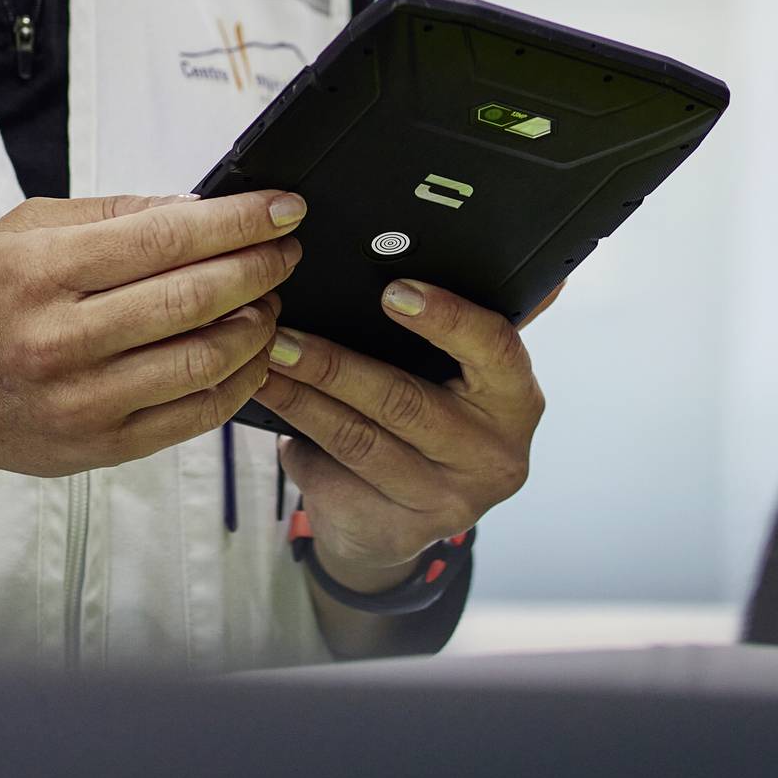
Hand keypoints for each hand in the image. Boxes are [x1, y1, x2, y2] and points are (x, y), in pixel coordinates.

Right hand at [0, 190, 305, 483]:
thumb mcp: (23, 231)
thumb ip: (113, 215)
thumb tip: (199, 208)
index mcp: (41, 272)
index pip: (164, 239)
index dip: (237, 222)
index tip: (282, 210)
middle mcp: (61, 338)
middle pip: (193, 299)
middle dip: (260, 268)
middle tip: (287, 251)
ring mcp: (84, 400)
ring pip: (204, 360)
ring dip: (257, 327)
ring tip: (269, 301)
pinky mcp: (103, 446)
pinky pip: (196, 414)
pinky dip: (240, 380)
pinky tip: (252, 354)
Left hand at [258, 279, 546, 588]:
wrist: (401, 521)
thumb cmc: (434, 421)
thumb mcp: (465, 377)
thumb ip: (473, 322)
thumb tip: (499, 247)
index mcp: (516, 401)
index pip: (495, 349)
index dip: (446, 318)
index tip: (392, 290)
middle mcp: (492, 456)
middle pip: (405, 401)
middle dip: (334, 364)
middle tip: (281, 333)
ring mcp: (446, 500)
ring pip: (359, 440)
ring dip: (302, 398)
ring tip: (261, 364)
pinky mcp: (397, 530)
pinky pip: (335, 475)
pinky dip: (297, 440)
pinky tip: (268, 411)